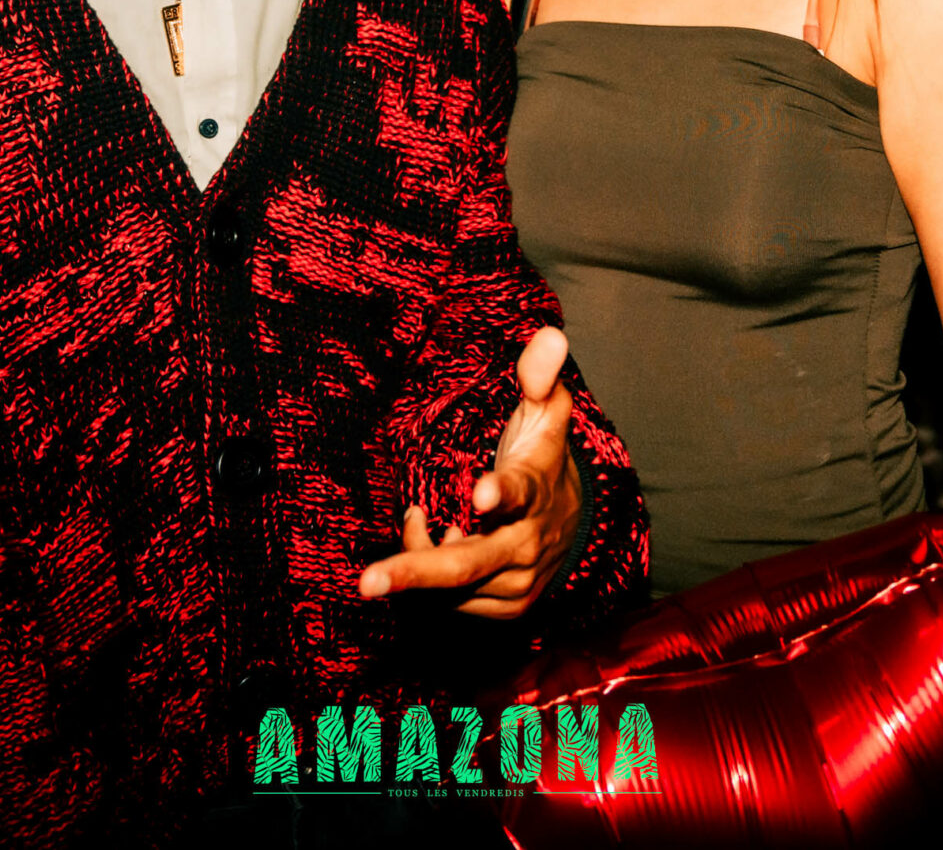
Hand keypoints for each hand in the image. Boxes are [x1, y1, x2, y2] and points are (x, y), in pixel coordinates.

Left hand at [356, 327, 584, 619]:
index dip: (498, 493)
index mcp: (533, 488)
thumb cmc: (543, 458)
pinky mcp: (508, 608)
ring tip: (415, 519)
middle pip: (467, 565)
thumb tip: (548, 334)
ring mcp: (518, 582)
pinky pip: (452, 602)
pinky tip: (434, 540)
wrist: (576, 523)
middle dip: (415, 572)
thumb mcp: (546, 413)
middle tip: (366, 582)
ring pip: (449, 585)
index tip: (479, 495)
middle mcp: (526, 542)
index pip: (518, 490)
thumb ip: (540, 376)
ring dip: (418, 556)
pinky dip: (431, 577)